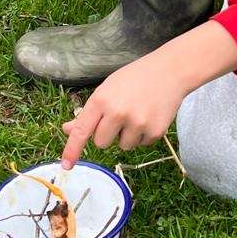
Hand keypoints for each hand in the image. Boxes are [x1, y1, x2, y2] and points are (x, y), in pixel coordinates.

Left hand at [60, 55, 188, 168]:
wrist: (170, 72)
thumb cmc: (134, 79)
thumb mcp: (107, 90)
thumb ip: (88, 113)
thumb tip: (68, 130)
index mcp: (101, 100)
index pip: (82, 130)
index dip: (72, 150)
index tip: (66, 165)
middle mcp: (118, 113)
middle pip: (101, 143)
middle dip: (107, 135)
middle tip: (119, 116)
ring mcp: (138, 123)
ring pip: (122, 146)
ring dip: (127, 135)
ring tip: (138, 113)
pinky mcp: (155, 132)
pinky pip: (141, 145)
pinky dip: (143, 135)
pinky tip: (149, 116)